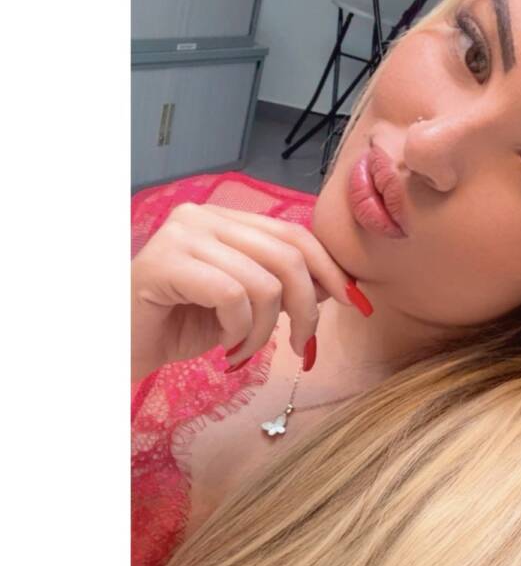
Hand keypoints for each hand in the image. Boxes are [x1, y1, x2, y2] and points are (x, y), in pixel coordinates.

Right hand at [131, 201, 366, 381]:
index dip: (331, 269)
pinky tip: (221, 344)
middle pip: (288, 256)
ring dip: (263, 331)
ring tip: (242, 349)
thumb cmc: (181, 325)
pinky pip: (232, 296)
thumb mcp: (246, 305)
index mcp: (228, 219)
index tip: (354, 303)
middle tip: (300, 346)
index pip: (296, 234)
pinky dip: (237, 331)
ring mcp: (182, 235)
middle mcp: (204, 216)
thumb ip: (283, 287)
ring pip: (264, 282)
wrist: (121, 346)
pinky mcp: (164, 262)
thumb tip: (337, 287)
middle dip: (307, 309)